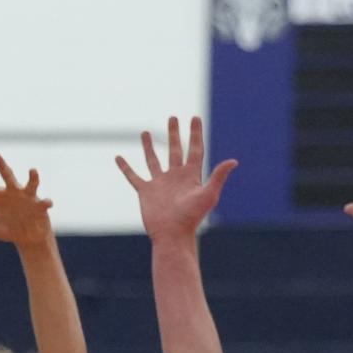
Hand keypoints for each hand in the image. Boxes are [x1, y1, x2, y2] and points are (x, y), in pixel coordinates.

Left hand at [0, 155, 52, 246]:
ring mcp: (28, 197)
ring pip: (30, 184)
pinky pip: (44, 203)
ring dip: (32, 178)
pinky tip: (47, 203)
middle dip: (1, 165)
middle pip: (7, 176)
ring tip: (32, 171)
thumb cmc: (8, 229)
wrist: (29, 237)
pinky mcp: (40, 207)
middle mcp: (13, 192)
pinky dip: (46, 203)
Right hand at [115, 116, 236, 243]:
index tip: (195, 118)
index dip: (195, 133)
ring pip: (153, 160)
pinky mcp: (146, 192)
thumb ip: (218, 176)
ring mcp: (159, 184)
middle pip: (175, 150)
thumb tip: (234, 161)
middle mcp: (175, 177)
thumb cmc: (192, 218)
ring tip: (145, 132)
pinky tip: (118, 157)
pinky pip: (133, 176)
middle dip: (174, 134)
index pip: (194, 149)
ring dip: (149, 147)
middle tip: (172, 118)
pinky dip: (125, 167)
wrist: (172, 235)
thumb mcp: (208, 195)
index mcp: (190, 176)